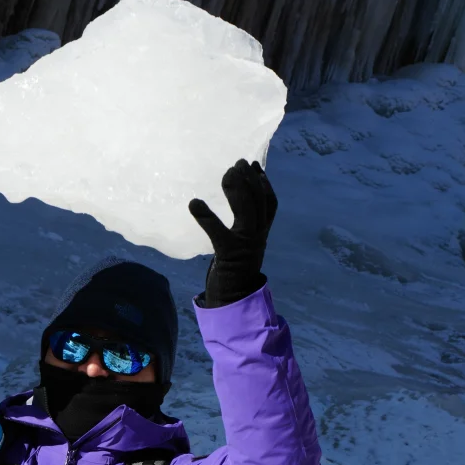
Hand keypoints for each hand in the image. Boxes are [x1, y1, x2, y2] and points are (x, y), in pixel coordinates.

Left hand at [189, 160, 277, 306]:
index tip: (253, 165)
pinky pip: (218, 232)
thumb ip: (243, 228)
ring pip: (247, 211)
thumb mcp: (243, 246)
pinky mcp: (229, 254)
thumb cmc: (234, 272)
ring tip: (226, 175)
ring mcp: (245, 245)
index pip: (270, 203)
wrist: (234, 300)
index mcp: (262, 233)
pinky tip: (194, 203)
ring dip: (236, 190)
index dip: (263, 183)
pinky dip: (206, 217)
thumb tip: (238, 207)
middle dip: (250, 179)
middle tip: (236, 163)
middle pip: (260, 201)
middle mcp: (258, 237)